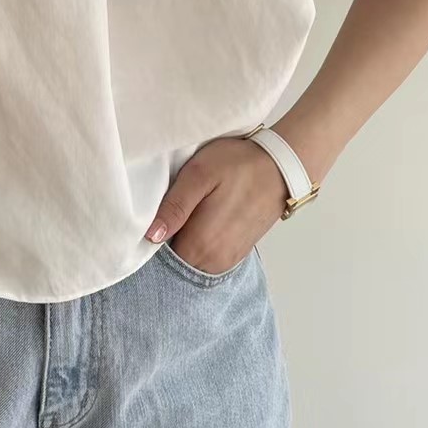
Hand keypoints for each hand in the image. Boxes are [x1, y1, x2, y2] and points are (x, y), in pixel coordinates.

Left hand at [144, 136, 288, 273]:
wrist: (281, 165)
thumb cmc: (239, 164)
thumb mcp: (198, 175)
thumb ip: (174, 207)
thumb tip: (151, 235)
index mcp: (200, 244)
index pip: (160, 260)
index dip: (149, 243)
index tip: (145, 225)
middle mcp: (214, 260)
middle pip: (175, 263)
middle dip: (164, 245)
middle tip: (163, 216)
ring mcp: (228, 259)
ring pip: (191, 261)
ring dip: (182, 244)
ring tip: (183, 217)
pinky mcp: (237, 253)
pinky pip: (207, 258)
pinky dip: (198, 245)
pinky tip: (199, 222)